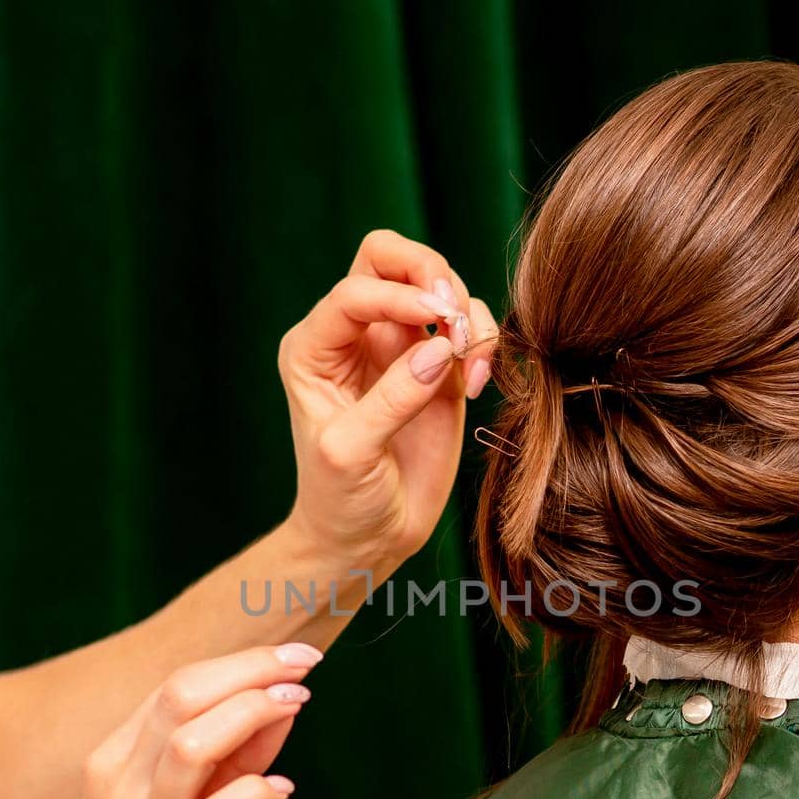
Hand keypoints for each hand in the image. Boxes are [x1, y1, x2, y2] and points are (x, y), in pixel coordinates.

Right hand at [44, 642, 320, 798]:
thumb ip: (228, 760)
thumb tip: (280, 705)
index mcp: (113, 764)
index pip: (175, 686)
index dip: (241, 663)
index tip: (292, 659)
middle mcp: (120, 787)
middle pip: (181, 696)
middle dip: (251, 670)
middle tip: (305, 666)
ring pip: (192, 742)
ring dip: (253, 713)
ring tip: (297, 707)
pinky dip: (256, 789)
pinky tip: (280, 791)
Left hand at [279, 228, 498, 572]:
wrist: (369, 539)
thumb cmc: (341, 499)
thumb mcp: (350, 453)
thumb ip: (391, 399)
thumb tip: (441, 349)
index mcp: (315, 347)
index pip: (356, 290)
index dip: (398, 294)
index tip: (437, 319)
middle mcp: (356, 337)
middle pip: (389, 259)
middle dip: (429, 271)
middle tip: (454, 312)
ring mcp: (401, 348)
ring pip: (438, 286)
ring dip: (465, 312)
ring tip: (471, 366)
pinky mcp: (440, 369)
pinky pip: (469, 326)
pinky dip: (484, 342)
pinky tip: (477, 385)